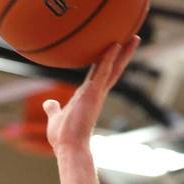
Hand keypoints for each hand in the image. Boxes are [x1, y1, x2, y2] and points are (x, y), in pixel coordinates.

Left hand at [42, 36, 139, 151]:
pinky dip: (108, 58)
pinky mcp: (94, 94)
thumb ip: (53, 108)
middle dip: (123, 54)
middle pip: (113, 69)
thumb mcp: (56, 117)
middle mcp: (96, 93)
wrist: (68, 147)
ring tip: (134, 36)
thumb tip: (48, 103)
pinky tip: (115, 45)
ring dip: (123, 52)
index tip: (114, 49)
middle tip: (133, 38)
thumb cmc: (63, 137)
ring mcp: (97, 93)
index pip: (100, 74)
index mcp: (88, 96)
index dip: (107, 61)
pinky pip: (103, 72)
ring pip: (113, 68)